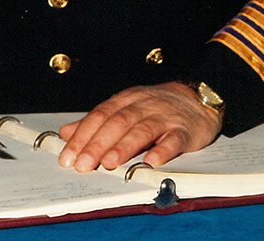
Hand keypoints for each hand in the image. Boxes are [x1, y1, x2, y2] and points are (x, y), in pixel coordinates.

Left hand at [57, 81, 221, 172]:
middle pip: (118, 122)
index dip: (83, 136)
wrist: (197, 97)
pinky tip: (152, 160)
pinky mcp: (184, 130)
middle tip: (83, 165)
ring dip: (124, 147)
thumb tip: (66, 133)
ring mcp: (164, 117)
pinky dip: (163, 149)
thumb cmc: (156, 107)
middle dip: (98, 144)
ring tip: (109, 163)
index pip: (100, 116)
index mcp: (126, 100)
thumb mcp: (125, 108)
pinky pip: (173, 139)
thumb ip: (96, 122)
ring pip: (142, 130)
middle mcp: (143, 106)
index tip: (68, 156)